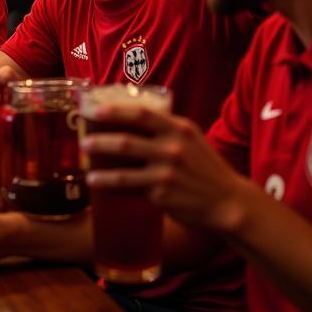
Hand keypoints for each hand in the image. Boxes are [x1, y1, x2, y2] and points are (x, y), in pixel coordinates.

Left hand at [82, 105, 251, 233]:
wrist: (228, 201)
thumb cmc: (205, 167)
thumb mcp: (191, 138)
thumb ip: (166, 128)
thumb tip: (129, 117)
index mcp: (179, 129)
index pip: (142, 114)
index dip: (116, 111)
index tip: (96, 110)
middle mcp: (172, 148)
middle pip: (126, 142)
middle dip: (100, 141)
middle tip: (83, 142)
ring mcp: (167, 173)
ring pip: (124, 170)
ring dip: (100, 170)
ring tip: (87, 170)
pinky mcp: (162, 194)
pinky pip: (131, 189)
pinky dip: (111, 186)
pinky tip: (98, 184)